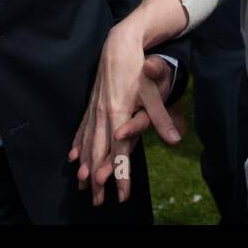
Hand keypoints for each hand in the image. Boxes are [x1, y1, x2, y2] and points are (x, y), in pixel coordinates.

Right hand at [69, 27, 182, 206]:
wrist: (118, 45)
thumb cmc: (138, 69)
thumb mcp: (153, 93)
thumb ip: (161, 118)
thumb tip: (175, 139)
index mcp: (117, 114)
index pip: (119, 151)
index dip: (121, 174)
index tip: (122, 194)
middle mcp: (103, 115)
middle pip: (99, 153)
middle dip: (98, 178)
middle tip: (98, 201)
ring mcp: (95, 110)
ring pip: (87, 144)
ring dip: (85, 166)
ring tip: (83, 186)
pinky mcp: (92, 104)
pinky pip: (81, 129)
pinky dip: (77, 145)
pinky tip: (72, 157)